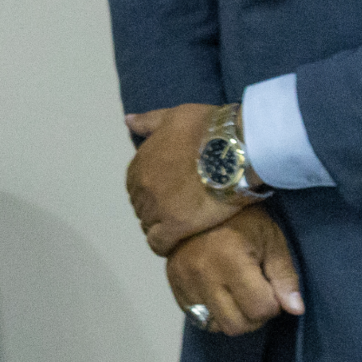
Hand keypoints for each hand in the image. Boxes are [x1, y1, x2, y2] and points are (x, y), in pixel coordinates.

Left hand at [125, 103, 243, 255]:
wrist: (234, 146)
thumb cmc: (206, 127)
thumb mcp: (173, 116)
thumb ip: (148, 122)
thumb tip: (127, 121)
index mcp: (140, 163)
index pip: (136, 186)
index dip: (153, 190)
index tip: (170, 191)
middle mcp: (143, 187)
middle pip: (142, 206)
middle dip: (157, 208)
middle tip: (181, 208)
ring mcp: (157, 207)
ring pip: (149, 226)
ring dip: (163, 226)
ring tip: (185, 223)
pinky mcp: (175, 226)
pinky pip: (159, 244)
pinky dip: (166, 244)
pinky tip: (180, 240)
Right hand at [166, 207, 303, 335]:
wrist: (201, 196)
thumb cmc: (242, 217)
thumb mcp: (271, 239)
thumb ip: (285, 276)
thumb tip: (295, 310)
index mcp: (231, 260)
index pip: (260, 309)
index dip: (273, 303)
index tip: (271, 285)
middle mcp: (204, 274)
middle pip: (237, 325)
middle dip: (254, 316)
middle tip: (256, 293)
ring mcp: (184, 281)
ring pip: (216, 326)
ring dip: (233, 317)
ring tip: (238, 295)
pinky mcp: (174, 284)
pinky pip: (197, 318)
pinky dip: (213, 313)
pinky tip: (220, 293)